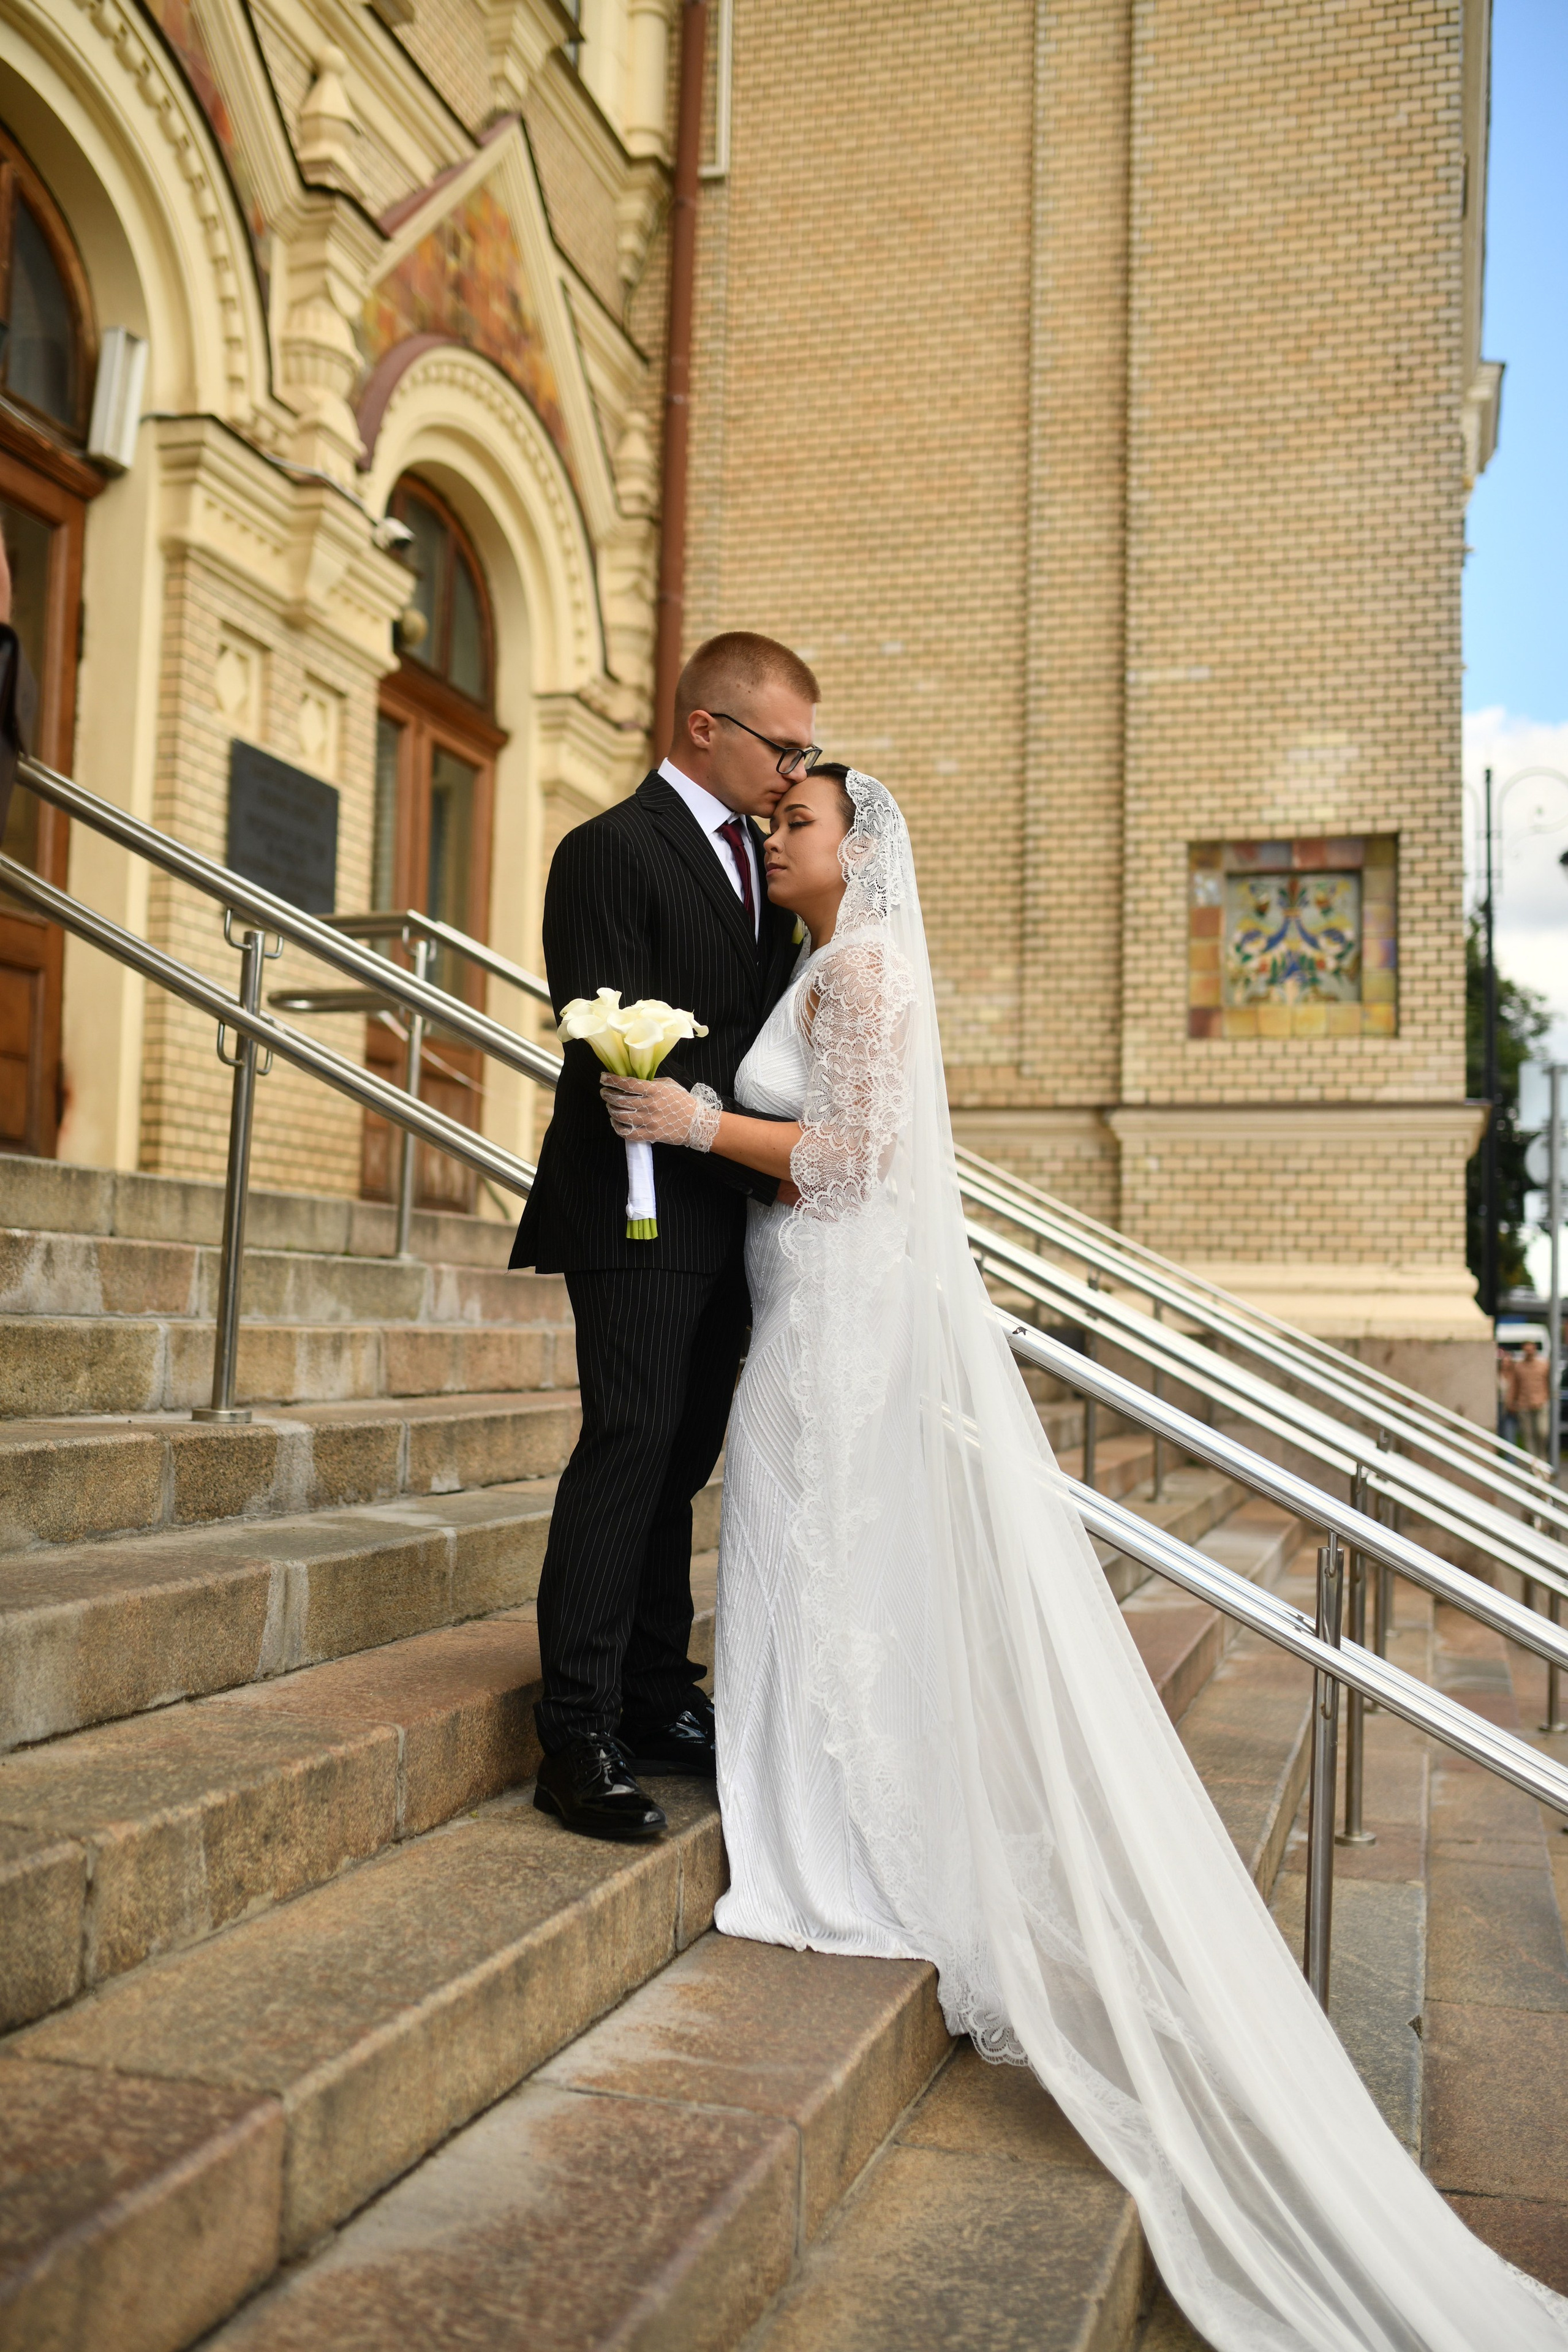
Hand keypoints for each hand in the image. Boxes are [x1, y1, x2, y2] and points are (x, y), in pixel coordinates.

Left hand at [601, 1074, 720, 1150]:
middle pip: (620, 1099)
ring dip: (611, 1109)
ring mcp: (650, 1121)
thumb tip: (635, 1080)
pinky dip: (617, 1127)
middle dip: (608, 1095)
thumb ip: (653, 1082)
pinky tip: (615, 1122)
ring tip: (610, 1106)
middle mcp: (650, 1105)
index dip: (612, 1080)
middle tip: (604, 1092)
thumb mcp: (670, 1085)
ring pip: (621, 1115)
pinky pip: (627, 1133)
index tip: (603, 1078)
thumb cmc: (684, 1102)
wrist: (698, 1124)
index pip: (627, 1083)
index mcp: (655, 1090)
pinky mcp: (651, 1135)